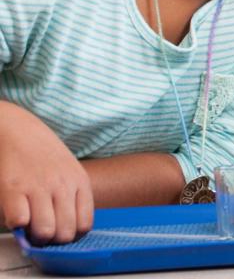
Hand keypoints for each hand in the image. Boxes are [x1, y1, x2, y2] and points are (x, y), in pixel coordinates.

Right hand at [0, 103, 92, 244]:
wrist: (16, 129)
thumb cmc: (43, 153)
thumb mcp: (69, 170)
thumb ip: (72, 195)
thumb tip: (68, 228)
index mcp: (80, 182)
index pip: (84, 226)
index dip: (70, 236)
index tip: (60, 232)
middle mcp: (62, 185)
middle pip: (64, 233)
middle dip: (51, 240)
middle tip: (41, 232)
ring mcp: (38, 186)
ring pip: (44, 231)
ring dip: (33, 236)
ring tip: (28, 227)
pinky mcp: (13, 187)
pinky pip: (19, 220)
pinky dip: (15, 224)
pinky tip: (15, 214)